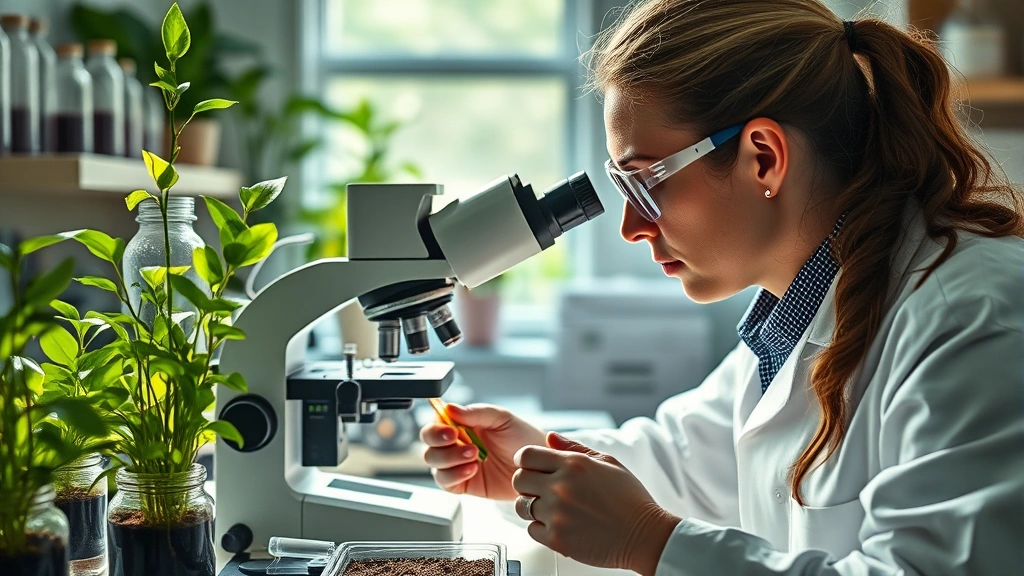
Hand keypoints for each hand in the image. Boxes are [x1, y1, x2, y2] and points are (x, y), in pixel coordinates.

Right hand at [421, 403, 544, 499]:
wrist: (537, 466)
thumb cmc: (522, 438)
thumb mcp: (502, 418)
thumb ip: (476, 413)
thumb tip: (449, 408)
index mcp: (462, 423)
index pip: (436, 422)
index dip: (437, 427)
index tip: (451, 430)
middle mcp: (456, 443)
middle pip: (428, 442)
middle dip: (439, 442)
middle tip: (459, 441)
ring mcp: (457, 464)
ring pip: (433, 462)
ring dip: (450, 458)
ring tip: (474, 457)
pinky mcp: (463, 483)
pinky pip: (445, 481)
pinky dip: (454, 475)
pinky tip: (472, 470)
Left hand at [511, 432, 680, 575]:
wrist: (644, 535)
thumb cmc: (629, 499)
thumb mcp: (608, 462)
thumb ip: (574, 448)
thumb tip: (550, 437)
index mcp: (573, 464)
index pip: (526, 455)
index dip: (525, 460)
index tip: (529, 466)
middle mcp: (561, 487)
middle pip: (518, 480)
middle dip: (527, 483)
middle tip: (540, 489)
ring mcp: (557, 514)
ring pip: (522, 506)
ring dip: (532, 507)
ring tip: (552, 509)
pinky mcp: (557, 539)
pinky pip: (532, 530)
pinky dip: (542, 528)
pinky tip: (560, 525)